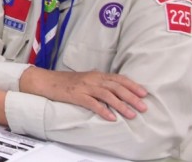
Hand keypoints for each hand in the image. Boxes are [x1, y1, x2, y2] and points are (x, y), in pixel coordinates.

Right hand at [19, 66, 147, 121]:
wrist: (46, 81)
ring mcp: (84, 87)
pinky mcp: (76, 95)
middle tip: (143, 107)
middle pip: (116, 86)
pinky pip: (92, 103)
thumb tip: (115, 88)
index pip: (118, 78)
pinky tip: (111, 117)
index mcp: (96, 74)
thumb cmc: (66, 82)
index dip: (132, 85)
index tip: (144, 93)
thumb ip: (99, 82)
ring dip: (121, 105)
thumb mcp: (85, 79)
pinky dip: (102, 110)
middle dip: (131, 96)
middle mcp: (92, 79)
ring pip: (107, 94)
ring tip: (131, 114)